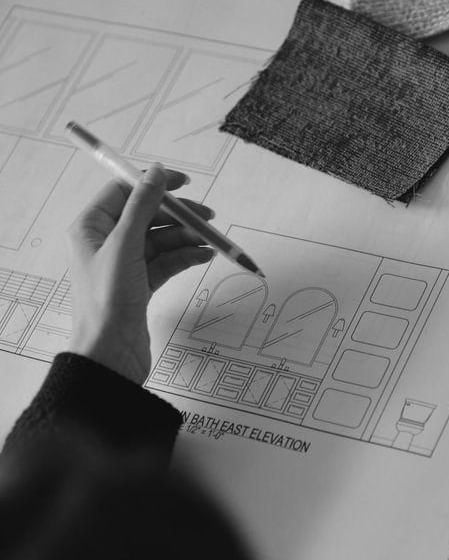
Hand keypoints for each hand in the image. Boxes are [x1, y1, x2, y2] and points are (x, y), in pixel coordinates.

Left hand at [67, 163, 214, 384]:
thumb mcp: (125, 245)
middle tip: (207, 216)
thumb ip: (142, 206)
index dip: (154, 184)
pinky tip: (204, 256)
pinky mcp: (141, 283)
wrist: (111, 353)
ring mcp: (125, 264)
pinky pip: (167, 261)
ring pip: (161, 239)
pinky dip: (186, 256)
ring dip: (186, 237)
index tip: (184, 183)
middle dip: (178, 215)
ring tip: (210, 241)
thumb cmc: (107, 300)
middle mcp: (106, 242)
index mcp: (92, 227)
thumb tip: (156, 172)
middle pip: (148, 215)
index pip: (124, 192)